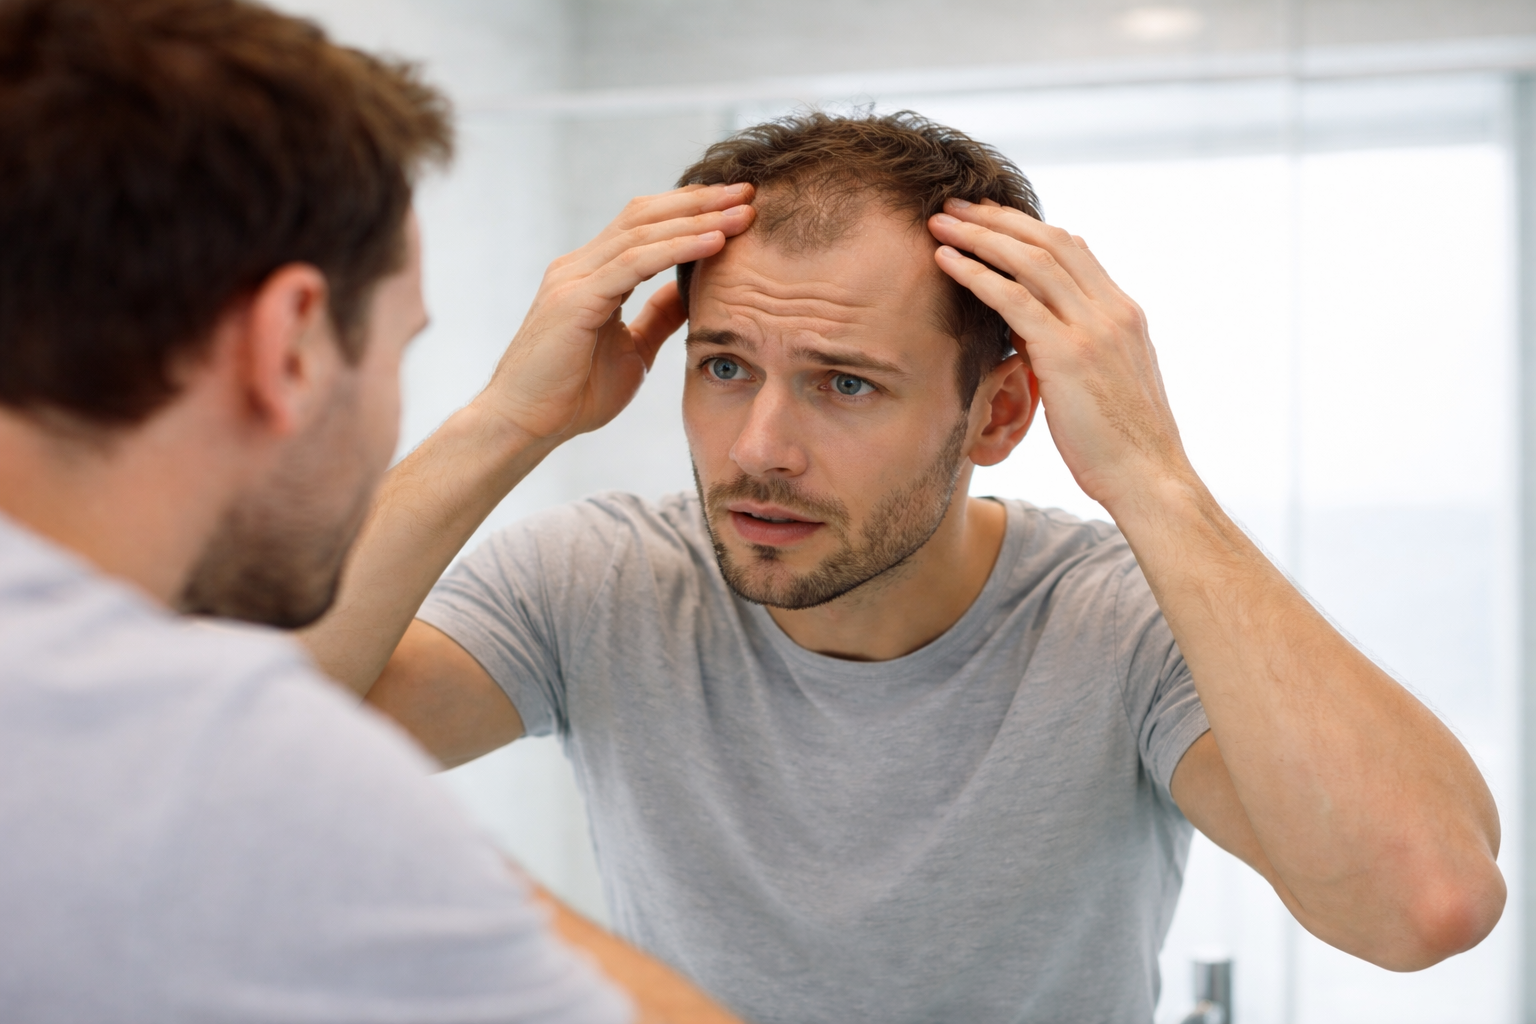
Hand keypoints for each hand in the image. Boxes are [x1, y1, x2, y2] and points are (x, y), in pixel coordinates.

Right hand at [476, 184, 755, 444]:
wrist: (523, 426)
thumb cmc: (572, 394)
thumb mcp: (633, 348)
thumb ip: (658, 316)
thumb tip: (691, 290)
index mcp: (592, 274)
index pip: (646, 225)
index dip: (691, 210)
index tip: (738, 206)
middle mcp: (580, 266)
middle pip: (646, 215)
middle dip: (700, 201)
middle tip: (748, 192)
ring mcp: (574, 279)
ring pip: (643, 232)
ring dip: (698, 219)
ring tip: (742, 212)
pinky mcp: (574, 300)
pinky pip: (634, 264)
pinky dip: (678, 248)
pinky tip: (715, 242)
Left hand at [928, 198, 1190, 510]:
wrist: (1149, 479)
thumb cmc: (1121, 444)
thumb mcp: (1104, 382)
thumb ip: (1075, 346)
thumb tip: (1036, 330)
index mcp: (1123, 313)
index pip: (1072, 249)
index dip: (1025, 227)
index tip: (988, 218)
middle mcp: (1111, 310)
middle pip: (1048, 241)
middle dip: (997, 218)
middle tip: (955, 205)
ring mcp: (1092, 328)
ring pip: (1029, 260)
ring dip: (979, 235)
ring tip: (939, 222)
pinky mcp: (1067, 353)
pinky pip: (1013, 299)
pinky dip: (976, 273)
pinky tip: (946, 261)